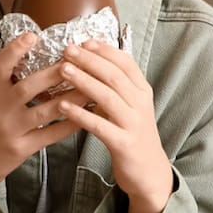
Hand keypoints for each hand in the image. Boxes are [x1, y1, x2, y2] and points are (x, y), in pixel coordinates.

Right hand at [0, 33, 88, 212]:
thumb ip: (9, 79)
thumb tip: (37, 52)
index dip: (14, 50)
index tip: (32, 36)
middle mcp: (0, 109)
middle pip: (27, 88)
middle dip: (52, 74)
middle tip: (75, 60)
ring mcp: (11, 130)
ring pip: (45, 112)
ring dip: (70, 99)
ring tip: (91, 87)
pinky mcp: (22, 149)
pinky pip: (50, 135)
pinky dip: (70, 124)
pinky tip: (86, 114)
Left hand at [57, 40, 172, 212]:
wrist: (149, 171)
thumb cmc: (132, 133)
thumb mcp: (130, 105)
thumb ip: (115, 86)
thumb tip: (88, 61)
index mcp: (142, 90)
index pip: (125, 62)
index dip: (104, 50)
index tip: (83, 41)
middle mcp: (141, 103)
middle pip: (114, 75)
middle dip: (89, 60)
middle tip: (67, 50)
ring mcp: (134, 123)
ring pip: (108, 96)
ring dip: (83, 81)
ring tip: (62, 70)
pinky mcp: (124, 143)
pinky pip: (100, 125)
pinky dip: (80, 114)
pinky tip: (62, 106)